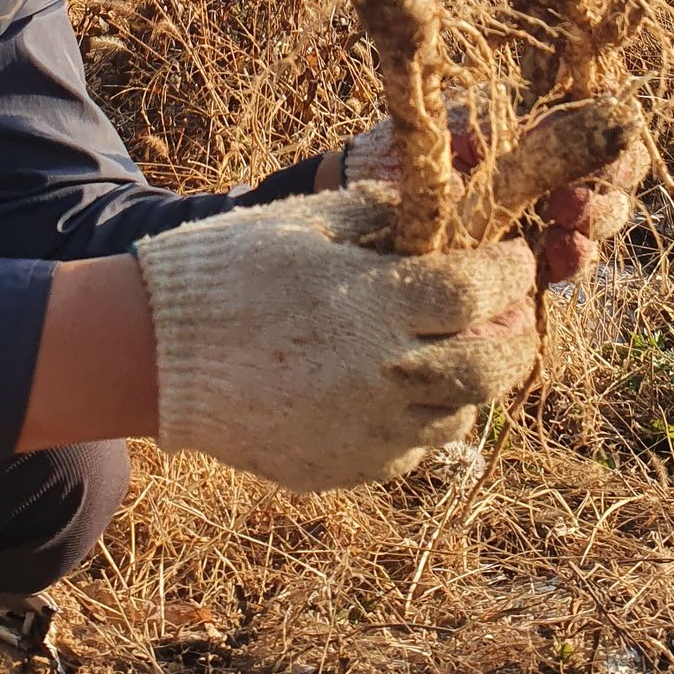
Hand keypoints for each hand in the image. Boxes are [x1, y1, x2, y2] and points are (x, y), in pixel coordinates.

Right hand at [135, 186, 538, 491]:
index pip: (479, 290)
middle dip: (518, 338)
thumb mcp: (306, 220)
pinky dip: (424, 418)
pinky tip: (407, 388)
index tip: (513, 257)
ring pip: (460, 415)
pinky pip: (411, 449)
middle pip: (492, 367)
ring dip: (473, 380)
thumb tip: (441, 205)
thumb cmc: (229, 270)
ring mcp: (366, 432)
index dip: (510, 271)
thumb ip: (382, 213)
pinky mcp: (344, 468)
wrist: (155, 355)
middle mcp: (383, 375)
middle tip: (515, 315)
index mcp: (375, 302)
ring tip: (459, 349)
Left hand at [344, 92, 648, 283]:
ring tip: (564, 236)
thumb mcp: (450, 128)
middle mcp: (549, 182)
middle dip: (604, 201)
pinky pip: (558, 268)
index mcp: (541, 139)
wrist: (356, 190)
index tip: (601, 160)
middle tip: (570, 206)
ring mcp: (536, 225)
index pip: (605, 143)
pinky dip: (565, 264)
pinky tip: (553, 260)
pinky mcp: (517, 266)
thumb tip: (551, 124)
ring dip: (589, 235)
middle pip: (612, 192)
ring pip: (592, 233)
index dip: (618, 153)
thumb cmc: (404, 146)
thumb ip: (500, 129)